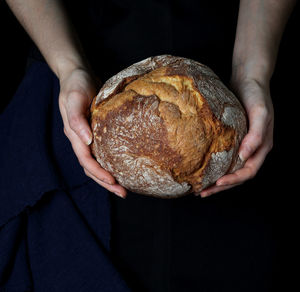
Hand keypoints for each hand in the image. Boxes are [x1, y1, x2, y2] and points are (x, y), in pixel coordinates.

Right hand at [58, 67, 126, 197]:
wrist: (79, 74)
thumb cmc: (76, 84)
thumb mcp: (74, 98)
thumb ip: (76, 120)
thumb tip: (86, 140)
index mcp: (75, 135)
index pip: (86, 160)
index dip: (98, 173)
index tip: (113, 181)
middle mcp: (81, 139)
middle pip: (91, 167)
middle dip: (106, 182)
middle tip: (123, 193)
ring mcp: (88, 137)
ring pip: (97, 163)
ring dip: (108, 177)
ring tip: (123, 187)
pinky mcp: (96, 132)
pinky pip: (102, 152)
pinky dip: (111, 163)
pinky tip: (122, 167)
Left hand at [199, 78, 273, 197]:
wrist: (248, 80)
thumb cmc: (256, 94)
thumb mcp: (260, 113)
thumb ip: (256, 135)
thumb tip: (244, 156)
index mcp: (262, 147)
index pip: (248, 171)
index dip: (234, 180)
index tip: (217, 184)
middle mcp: (252, 149)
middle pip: (238, 175)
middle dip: (221, 186)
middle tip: (202, 193)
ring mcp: (243, 146)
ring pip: (230, 169)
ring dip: (217, 181)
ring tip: (199, 187)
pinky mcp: (233, 140)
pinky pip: (224, 158)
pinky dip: (214, 167)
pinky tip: (202, 168)